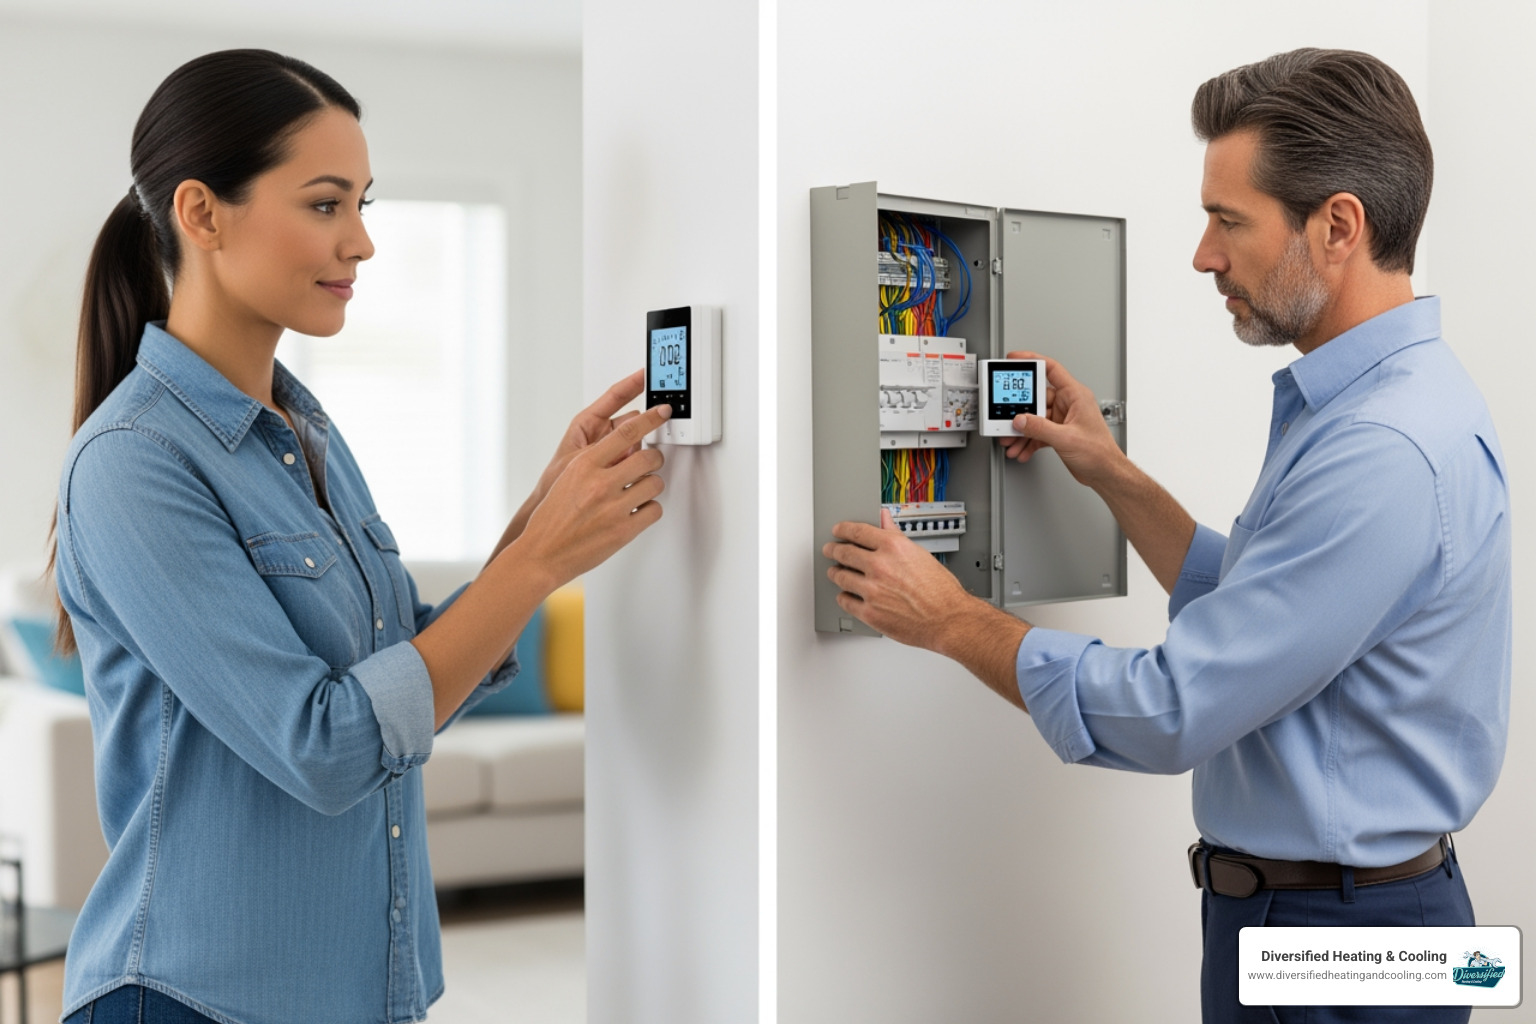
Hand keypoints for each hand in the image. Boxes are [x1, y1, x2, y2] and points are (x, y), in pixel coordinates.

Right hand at [513, 404, 670, 587]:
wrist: (542, 553)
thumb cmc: (552, 517)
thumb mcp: (568, 478)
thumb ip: (596, 462)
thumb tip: (624, 448)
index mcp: (584, 465)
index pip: (625, 433)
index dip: (650, 419)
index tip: (662, 412)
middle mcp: (600, 484)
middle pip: (648, 458)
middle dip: (654, 460)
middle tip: (650, 464)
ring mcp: (613, 508)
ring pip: (655, 484)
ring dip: (651, 486)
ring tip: (639, 492)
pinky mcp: (624, 531)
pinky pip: (654, 510)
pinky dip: (649, 510)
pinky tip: (637, 511)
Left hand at [534, 369, 648, 502]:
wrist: (558, 516)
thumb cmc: (556, 485)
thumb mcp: (579, 461)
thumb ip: (604, 449)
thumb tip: (630, 444)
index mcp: (587, 424)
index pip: (615, 397)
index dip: (632, 384)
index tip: (648, 373)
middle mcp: (601, 434)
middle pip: (631, 421)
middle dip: (641, 427)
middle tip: (652, 428)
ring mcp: (612, 450)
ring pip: (637, 441)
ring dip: (638, 450)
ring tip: (626, 464)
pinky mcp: (621, 466)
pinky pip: (637, 458)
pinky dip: (638, 464)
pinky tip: (630, 474)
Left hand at [822, 509, 972, 648]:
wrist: (948, 620)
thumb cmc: (940, 590)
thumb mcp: (919, 553)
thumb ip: (896, 535)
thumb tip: (884, 519)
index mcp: (893, 547)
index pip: (858, 532)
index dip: (843, 529)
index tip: (838, 530)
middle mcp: (880, 567)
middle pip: (844, 552)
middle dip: (833, 550)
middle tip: (830, 550)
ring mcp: (872, 590)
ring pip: (840, 576)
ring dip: (836, 573)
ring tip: (836, 572)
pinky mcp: (869, 613)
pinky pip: (845, 600)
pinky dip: (844, 596)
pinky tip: (846, 594)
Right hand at [997, 352, 1122, 490]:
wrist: (1105, 473)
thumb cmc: (1099, 452)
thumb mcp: (1066, 438)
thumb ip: (1040, 428)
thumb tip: (1020, 420)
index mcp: (1075, 395)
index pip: (1051, 369)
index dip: (1031, 360)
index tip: (1014, 359)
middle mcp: (1068, 404)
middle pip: (1036, 399)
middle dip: (1019, 412)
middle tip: (1006, 419)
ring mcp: (1062, 419)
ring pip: (1034, 419)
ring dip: (1021, 431)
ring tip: (1012, 441)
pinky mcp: (1058, 433)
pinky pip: (1037, 432)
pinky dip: (1028, 441)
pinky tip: (1022, 450)